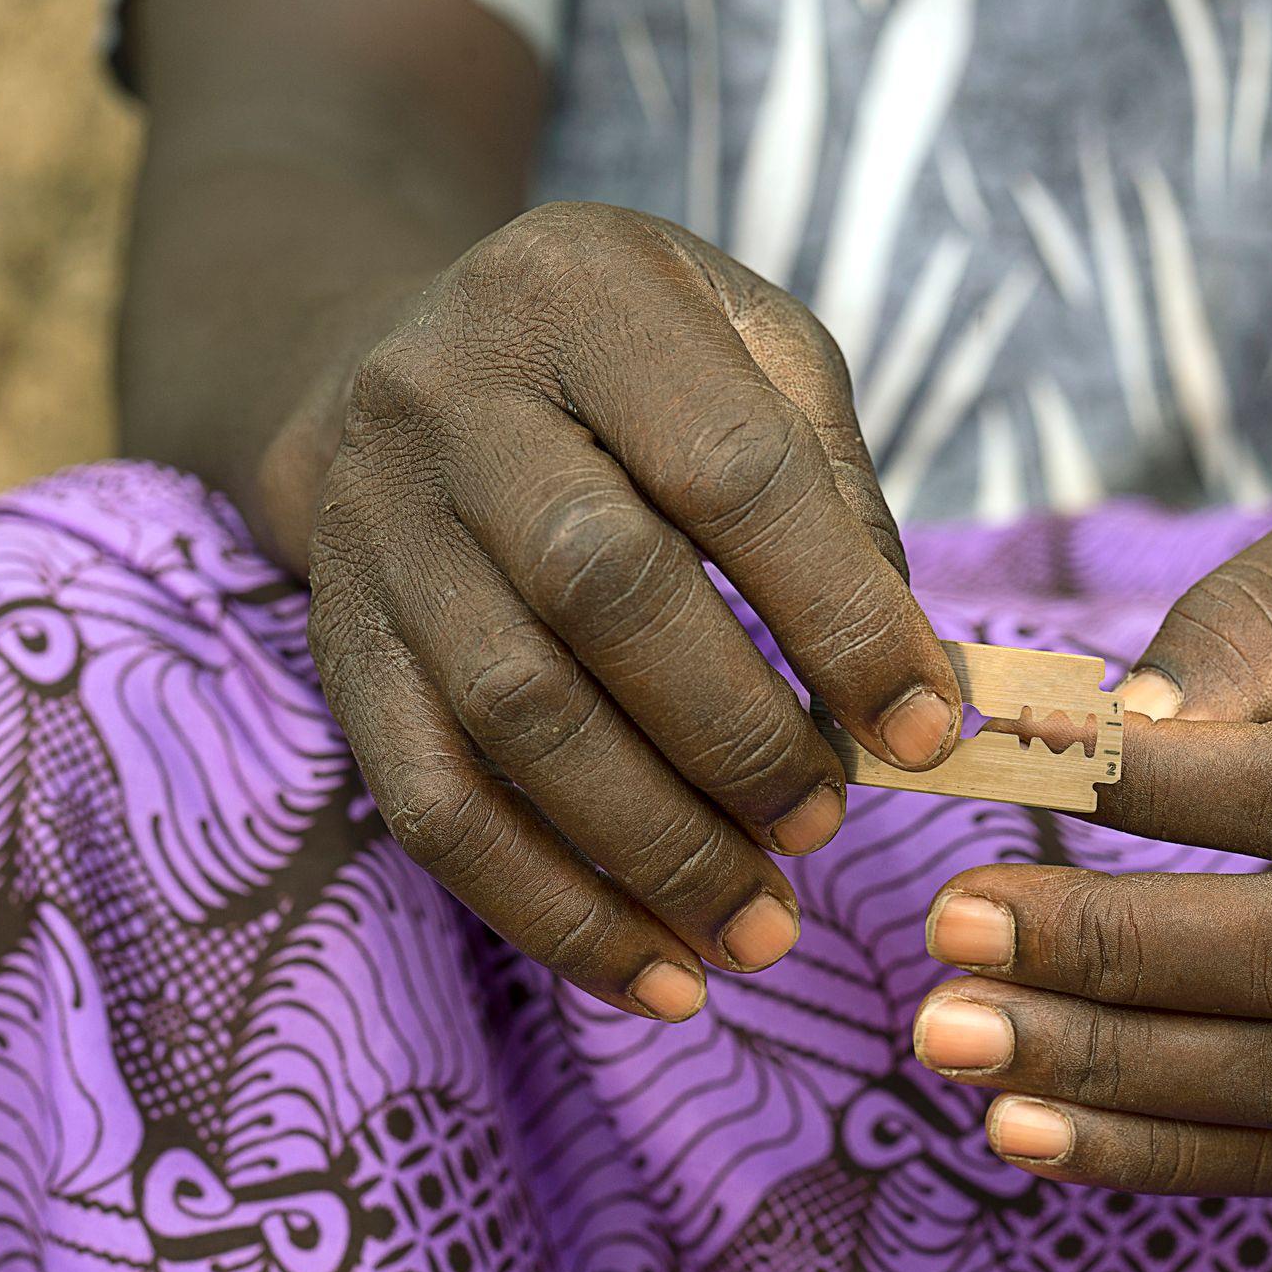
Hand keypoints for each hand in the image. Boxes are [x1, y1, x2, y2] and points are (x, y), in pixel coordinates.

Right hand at [308, 203, 962, 1022]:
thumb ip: (835, 488)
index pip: (729, 468)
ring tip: (762, 930)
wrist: (407, 360)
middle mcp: (452, 400)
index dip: (839, 612)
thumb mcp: (748, 351)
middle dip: (737, 734)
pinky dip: (552, 911)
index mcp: (584, 294)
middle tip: (830, 826)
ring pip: (513, 715)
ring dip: (655, 848)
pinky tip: (656, 978)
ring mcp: (378, 530)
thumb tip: (916, 679)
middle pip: (601, 590)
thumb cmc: (633, 366)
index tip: (929, 728)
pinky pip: (432, 806)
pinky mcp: (342, 651)